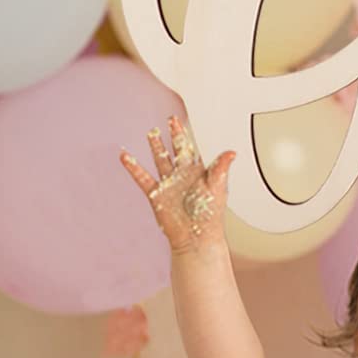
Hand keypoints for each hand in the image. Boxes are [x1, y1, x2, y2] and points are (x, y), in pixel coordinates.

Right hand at [120, 117, 234, 253]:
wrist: (197, 238)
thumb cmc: (210, 217)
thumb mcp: (218, 189)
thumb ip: (221, 169)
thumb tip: (231, 152)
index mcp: (197, 173)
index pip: (188, 149)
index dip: (182, 135)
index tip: (176, 121)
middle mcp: (182, 176)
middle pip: (174, 151)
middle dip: (171, 136)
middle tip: (167, 120)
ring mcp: (168, 185)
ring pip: (160, 161)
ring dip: (155, 147)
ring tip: (151, 133)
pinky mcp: (156, 195)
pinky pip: (143, 178)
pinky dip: (134, 168)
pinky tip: (126, 157)